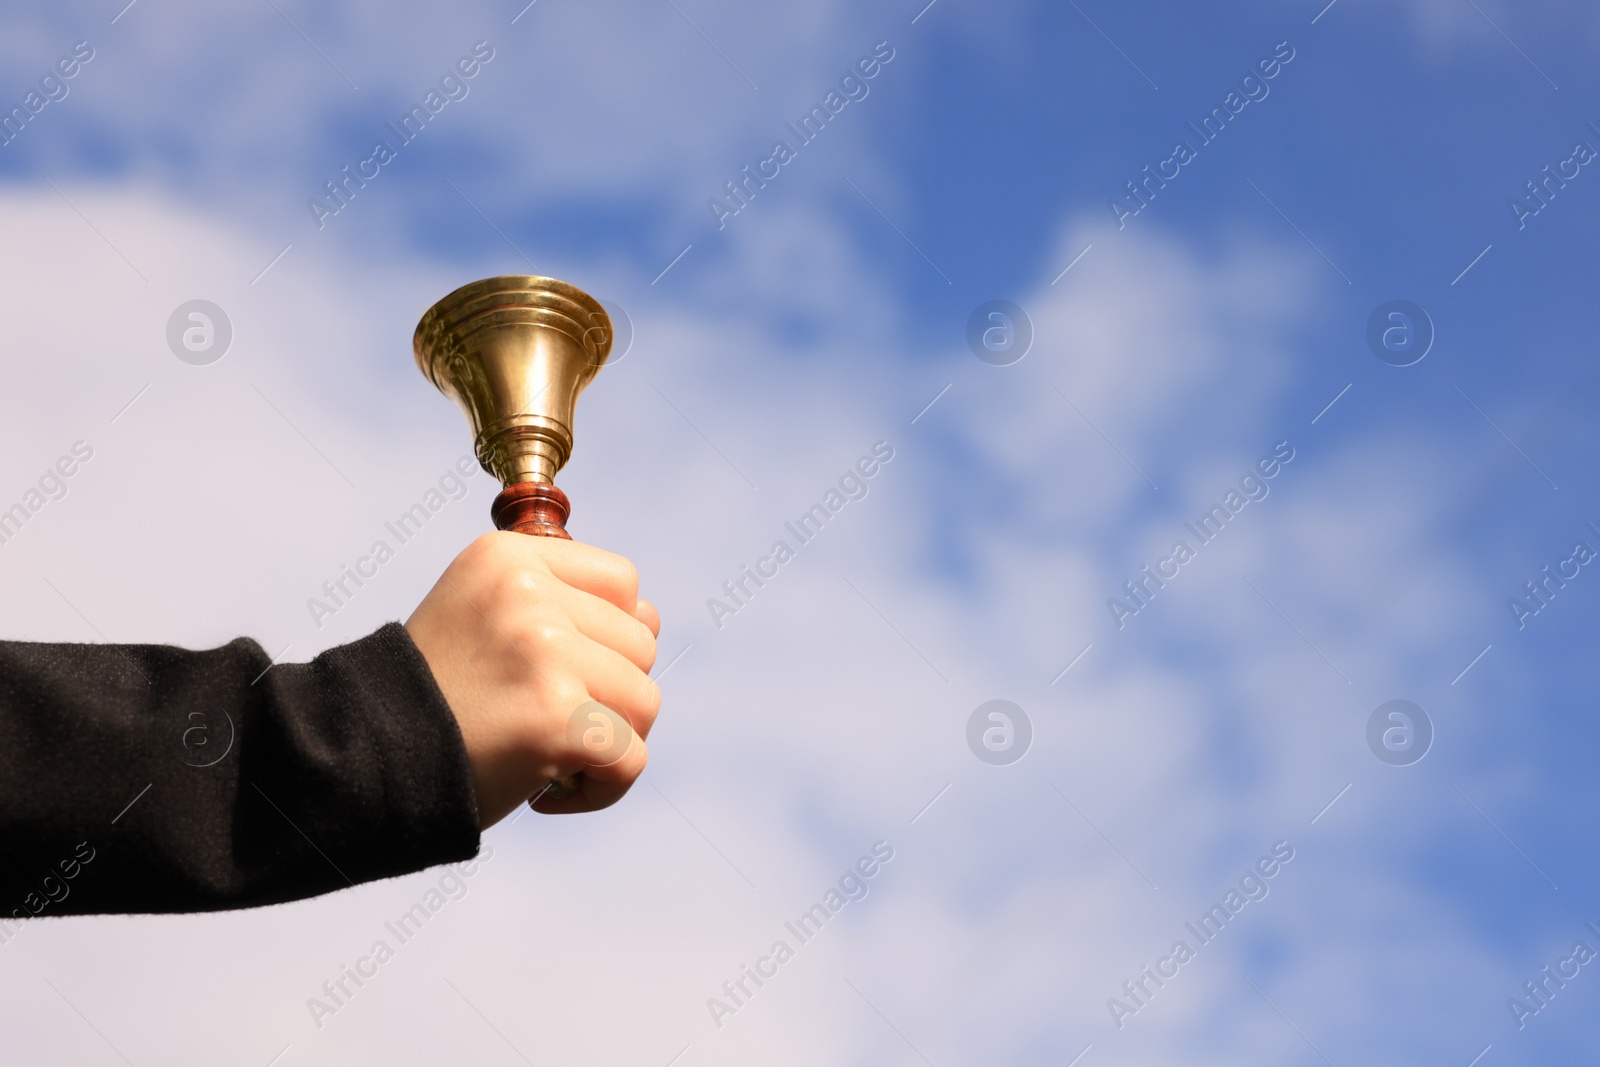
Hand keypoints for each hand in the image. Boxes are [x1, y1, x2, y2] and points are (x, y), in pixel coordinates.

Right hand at [405, 532, 660, 827]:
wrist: (358, 766)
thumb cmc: (433, 701)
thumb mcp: (481, 616)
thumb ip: (559, 604)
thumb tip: (649, 618)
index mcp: (508, 559)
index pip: (622, 583)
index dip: (606, 635)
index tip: (556, 671)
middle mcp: (528, 594)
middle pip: (641, 645)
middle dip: (606, 694)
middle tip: (540, 721)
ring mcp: (545, 653)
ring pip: (644, 700)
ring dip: (606, 741)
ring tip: (544, 754)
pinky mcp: (558, 717)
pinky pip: (632, 758)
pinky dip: (603, 789)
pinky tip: (550, 791)